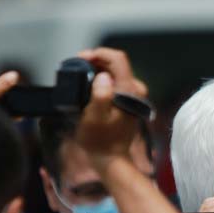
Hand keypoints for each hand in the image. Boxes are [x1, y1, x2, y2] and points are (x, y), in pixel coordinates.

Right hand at [74, 49, 145, 168]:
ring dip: (97, 69)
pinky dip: (102, 79)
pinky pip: (115, 82)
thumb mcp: (95, 117)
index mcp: (130, 91)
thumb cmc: (100, 140)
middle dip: (96, 60)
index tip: (81, 58)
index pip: (117, 58)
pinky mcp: (128, 101)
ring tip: (80, 74)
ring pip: (115, 72)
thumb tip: (103, 76)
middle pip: (116, 63)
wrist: (111, 158)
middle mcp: (136, 90)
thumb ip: (100, 95)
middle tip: (76, 66)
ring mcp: (133, 96)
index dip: (98, 54)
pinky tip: (89, 85)